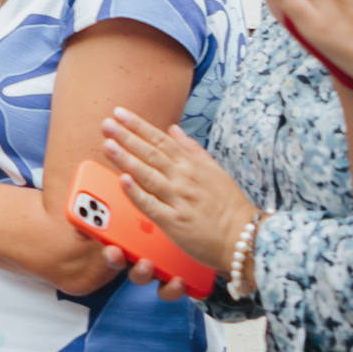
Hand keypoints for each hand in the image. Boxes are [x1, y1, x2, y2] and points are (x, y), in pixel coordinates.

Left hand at [98, 106, 257, 293]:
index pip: (161, 141)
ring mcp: (179, 200)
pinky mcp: (175, 223)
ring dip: (127, 159)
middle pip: (151, 154)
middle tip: (106, 123)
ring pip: (149, 175)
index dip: (138, 126)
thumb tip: (173, 129)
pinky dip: (137, 193)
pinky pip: (152, 205)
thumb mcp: (214, 171)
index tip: (119, 113)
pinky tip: (123, 180)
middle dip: (127, 137)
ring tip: (108, 144)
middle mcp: (184, 179)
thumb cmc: (229, 206)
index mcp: (192, 166)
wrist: (245, 238)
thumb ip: (191, 149)